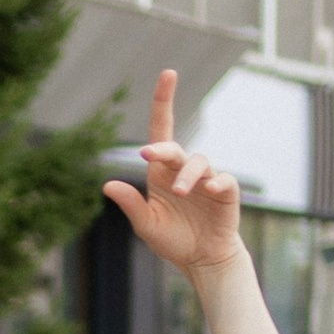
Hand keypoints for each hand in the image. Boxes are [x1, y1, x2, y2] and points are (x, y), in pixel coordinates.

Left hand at [103, 68, 244, 276]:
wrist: (201, 260)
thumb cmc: (172, 239)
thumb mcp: (146, 225)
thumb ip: (131, 205)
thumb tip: (107, 184)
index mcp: (161, 173)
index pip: (163, 130)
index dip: (164, 102)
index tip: (168, 74)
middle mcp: (183, 171)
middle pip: (174, 148)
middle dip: (163, 149)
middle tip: (149, 155)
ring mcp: (206, 179)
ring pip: (198, 162)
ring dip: (187, 174)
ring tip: (179, 192)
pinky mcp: (225, 193)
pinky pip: (224, 180)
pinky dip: (217, 181)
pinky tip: (210, 188)